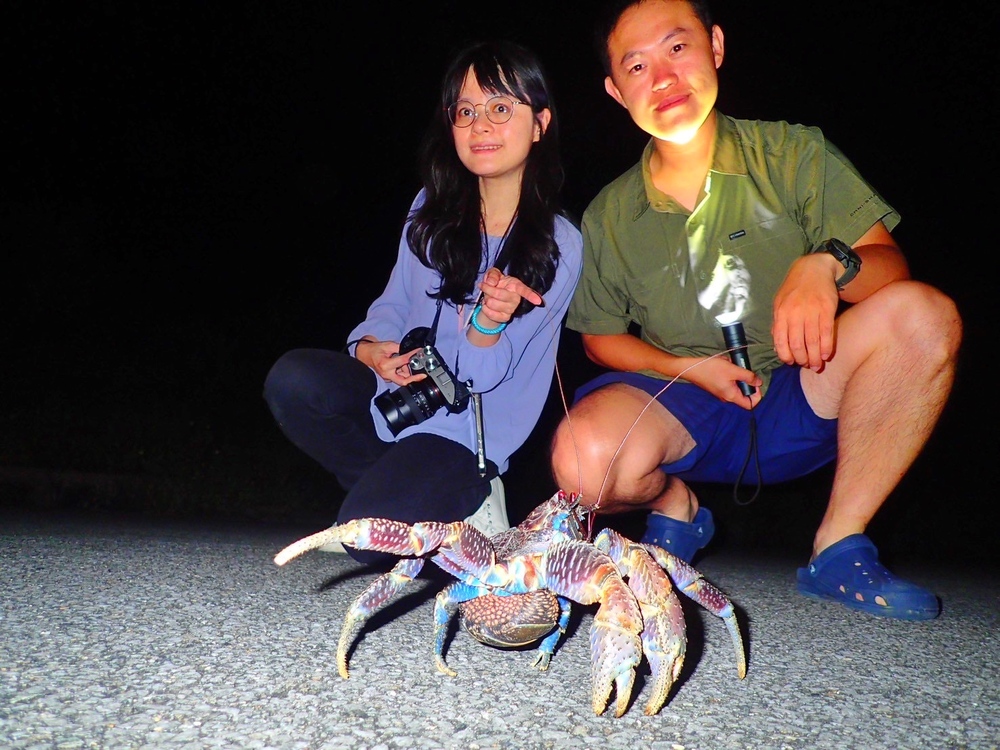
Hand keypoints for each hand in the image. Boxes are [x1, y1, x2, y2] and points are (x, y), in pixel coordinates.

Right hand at [356, 339, 428, 385]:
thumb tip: (412, 351)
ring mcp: (387, 378)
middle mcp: (387, 374)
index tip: (420, 353)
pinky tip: (404, 366)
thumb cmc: (375, 350)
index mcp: (386, 365)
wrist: (365, 355)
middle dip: (414, 376)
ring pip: (403, 379)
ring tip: (409, 363)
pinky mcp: (389, 378)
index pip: (403, 361)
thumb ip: (401, 348)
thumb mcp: (388, 345)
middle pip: (404, 380)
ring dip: (408, 372)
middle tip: (422, 373)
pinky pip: (400, 378)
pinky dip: (404, 372)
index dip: (413, 356)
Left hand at [475, 267, 543, 327]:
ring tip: (488, 297)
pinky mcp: (505, 318)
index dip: (531, 295)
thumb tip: (491, 282)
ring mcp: (511, 309)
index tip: (538, 301)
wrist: (491, 298)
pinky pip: (490, 313)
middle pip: (499, 294)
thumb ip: (492, 274)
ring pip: (492, 303)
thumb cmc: (496, 284)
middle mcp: (516, 299)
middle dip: (487, 289)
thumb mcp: (493, 274)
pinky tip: (488, 305)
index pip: (524, 291)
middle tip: (485, 287)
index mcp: (516, 286)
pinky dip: (484, 308)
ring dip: (486, 299)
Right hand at [680, 355, 761, 408]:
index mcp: (732, 396)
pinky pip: (730, 384)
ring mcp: (721, 393)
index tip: (756, 383)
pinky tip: (726, 367)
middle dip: (747, 383)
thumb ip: (748, 376)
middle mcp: (727, 398)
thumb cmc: (711, 369)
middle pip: (744, 396)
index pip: (751, 404)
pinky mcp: (717, 387)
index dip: (757, 395)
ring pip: (737, 388)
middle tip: (745, 372)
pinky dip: (731, 376)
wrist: (691, 368)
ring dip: (738, 378)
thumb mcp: (733, 370)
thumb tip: (759, 382)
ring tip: (734, 368)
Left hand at [771, 254, 840, 369]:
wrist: (813, 268)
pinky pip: (826, 333)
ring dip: (815, 357)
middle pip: (797, 344)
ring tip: (817, 366)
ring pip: (812, 342)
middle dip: (802, 359)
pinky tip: (826, 355)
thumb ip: (778, 324)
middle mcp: (794, 314)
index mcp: (780, 314)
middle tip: (807, 366)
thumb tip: (778, 346)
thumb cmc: (794, 288)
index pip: (780, 341)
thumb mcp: (779, 303)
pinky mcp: (826, 310)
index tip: (791, 362)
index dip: (785, 356)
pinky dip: (826, 347)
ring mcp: (811, 312)